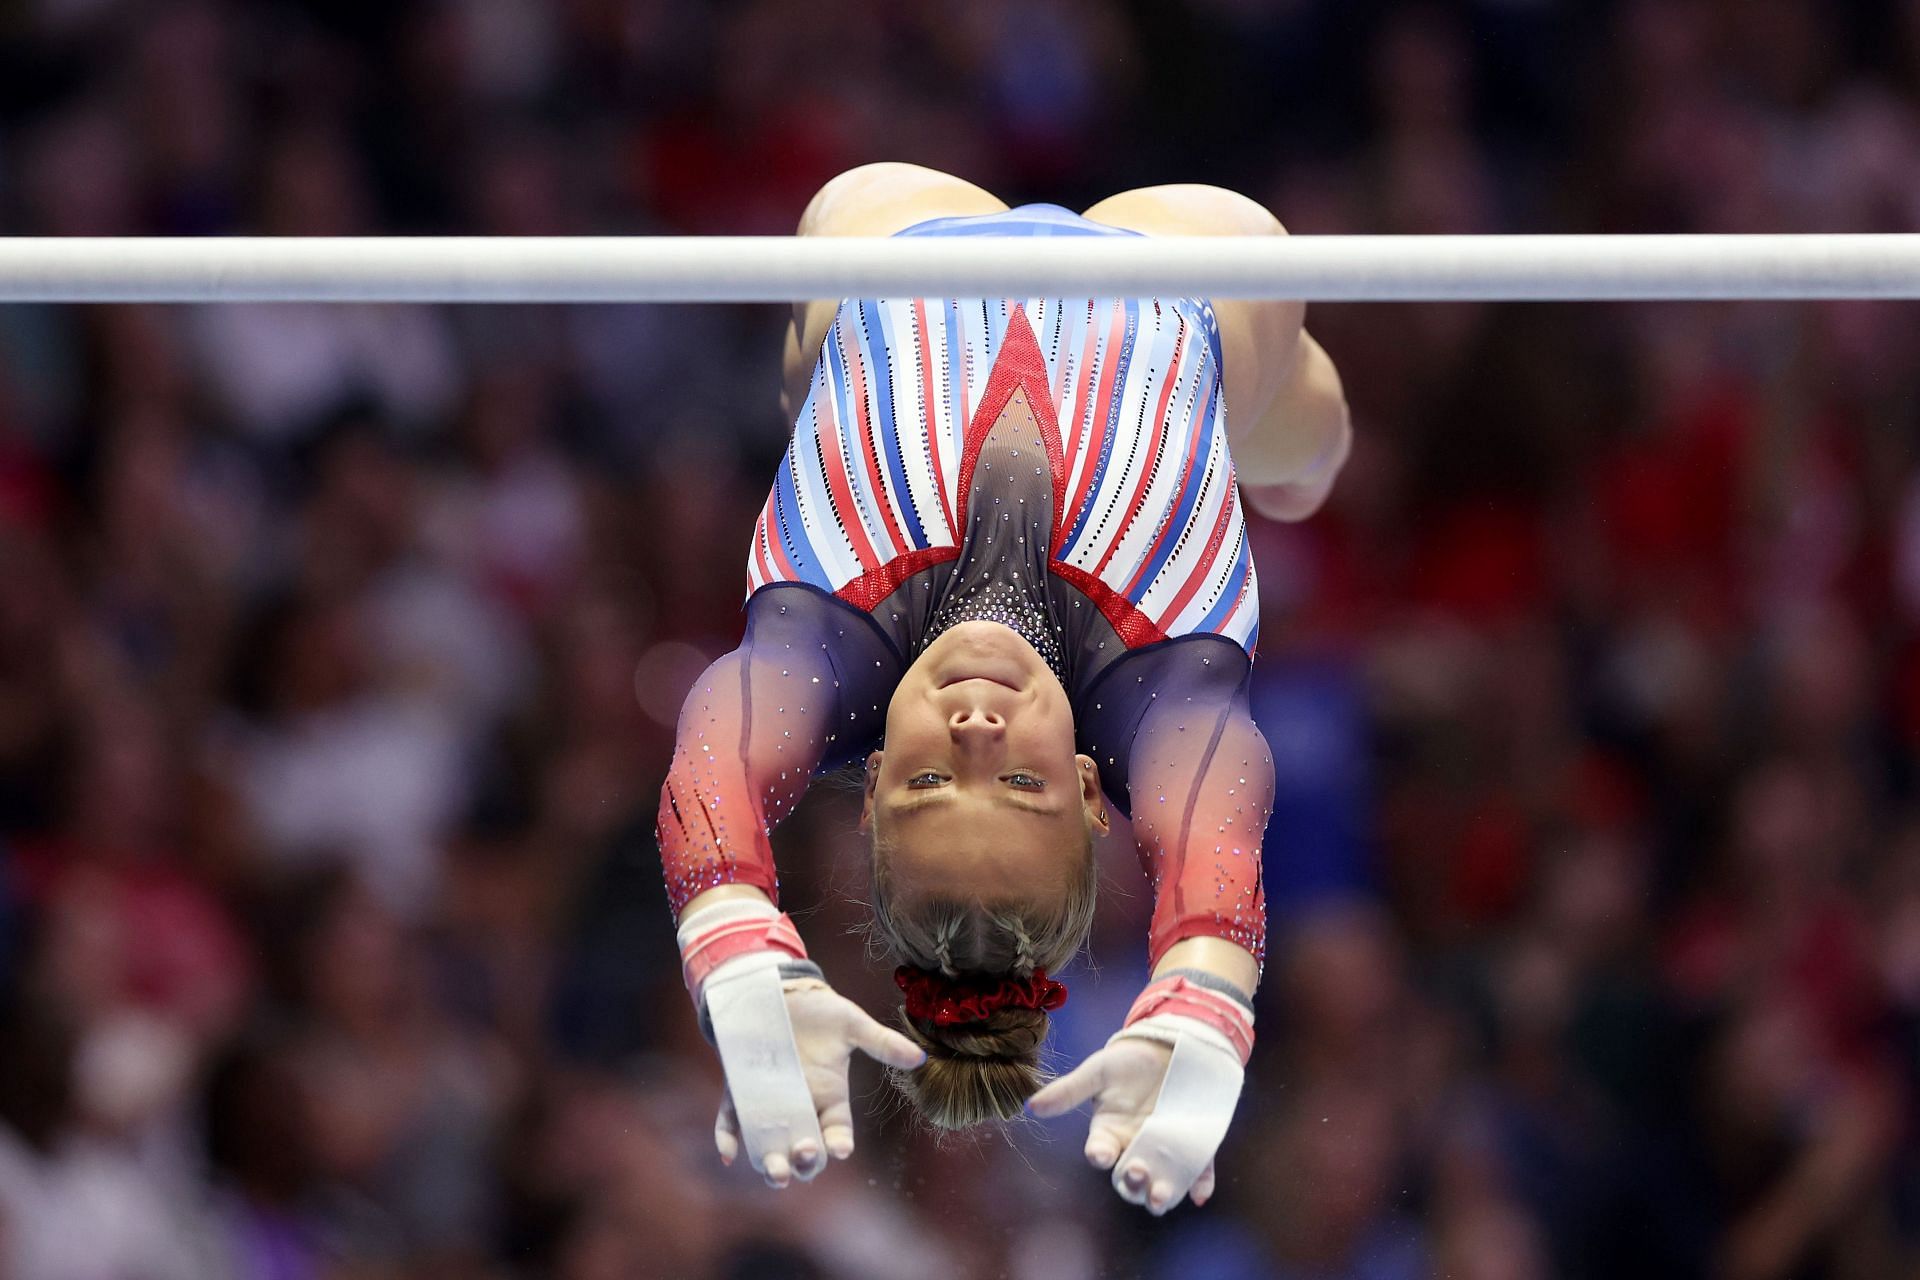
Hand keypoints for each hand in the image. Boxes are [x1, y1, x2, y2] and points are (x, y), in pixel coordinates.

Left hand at [707, 965, 923, 1187]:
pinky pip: (730, 1122)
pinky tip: (727, 1153)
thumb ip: (881, 1043)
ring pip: (769, 1147)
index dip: (838, 1145)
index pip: (836, 1133)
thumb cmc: (819, 1009)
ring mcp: (768, 1103)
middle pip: (804, 1151)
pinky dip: (726, 1139)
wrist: (777, 988)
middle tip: (804, 1152)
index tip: (840, 1148)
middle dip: (805, 1162)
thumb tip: (919, 1057)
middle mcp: (799, 1107)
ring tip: (775, 1172)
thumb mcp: (851, 1024)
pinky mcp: (739, 1092)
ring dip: (771, 1165)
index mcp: (829, 1097)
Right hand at [1027, 1014, 1245, 1214]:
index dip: (1099, 1154)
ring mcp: (1166, 1149)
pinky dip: (1200, 1184)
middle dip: (1133, 1183)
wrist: (1169, 1046)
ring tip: (1160, 1197)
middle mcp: (1136, 1147)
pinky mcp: (1195, 1145)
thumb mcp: (1098, 1071)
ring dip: (1160, 1194)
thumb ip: (1069, 1091)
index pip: (1101, 1151)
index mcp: (1109, 1133)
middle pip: (1130, 1179)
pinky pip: (1198, 1170)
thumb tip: (1031, 1105)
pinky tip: (1201, 1193)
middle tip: (1138, 1173)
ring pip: (1161, 1182)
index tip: (1101, 1153)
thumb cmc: (1128, 1060)